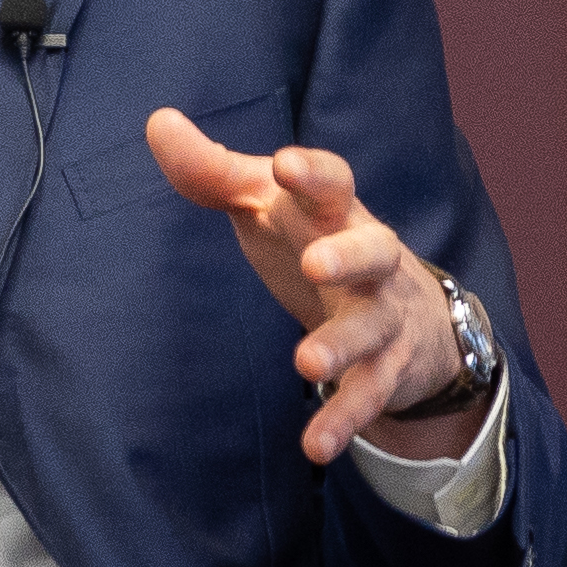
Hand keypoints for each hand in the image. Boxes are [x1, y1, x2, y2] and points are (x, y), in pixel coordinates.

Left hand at [138, 110, 471, 462]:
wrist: (409, 309)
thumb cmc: (317, 239)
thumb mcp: (265, 202)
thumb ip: (213, 170)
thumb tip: (157, 121)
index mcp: (336, 213)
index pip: (334, 183)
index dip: (314, 172)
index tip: (285, 164)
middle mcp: (370, 260)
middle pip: (373, 251)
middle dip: (349, 256)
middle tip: (317, 263)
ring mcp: (383, 316)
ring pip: (372, 330)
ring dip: (342, 346)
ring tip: (306, 365)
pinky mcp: (387, 368)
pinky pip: (368, 395)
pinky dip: (344, 419)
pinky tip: (315, 445)